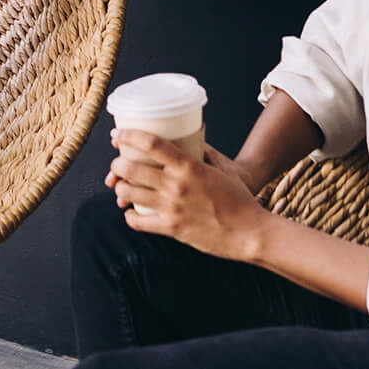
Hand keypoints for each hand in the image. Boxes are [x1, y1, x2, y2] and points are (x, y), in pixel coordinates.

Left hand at [106, 128, 266, 259]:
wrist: (250, 232)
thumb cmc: (240, 199)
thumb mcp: (223, 169)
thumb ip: (206, 154)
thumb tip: (196, 137)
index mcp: (189, 166)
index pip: (151, 144)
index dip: (129, 136)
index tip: (118, 135)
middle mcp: (176, 184)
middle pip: (131, 168)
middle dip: (117, 165)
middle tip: (118, 164)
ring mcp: (172, 207)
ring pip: (129, 193)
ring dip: (120, 188)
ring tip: (121, 186)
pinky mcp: (171, 228)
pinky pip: (138, 221)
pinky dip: (130, 216)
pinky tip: (131, 212)